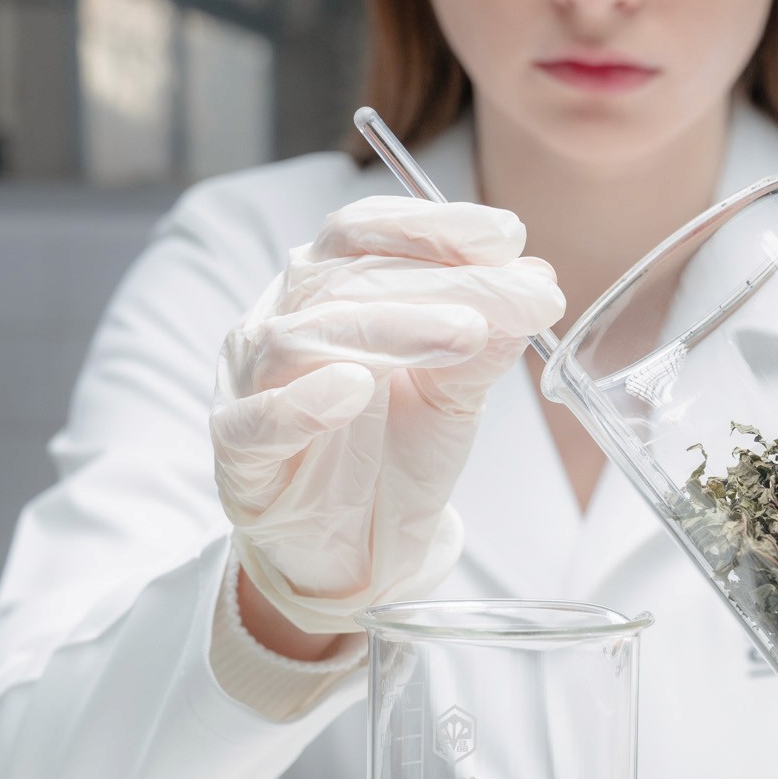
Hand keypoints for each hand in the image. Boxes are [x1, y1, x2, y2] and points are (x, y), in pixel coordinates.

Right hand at [211, 196, 562, 635]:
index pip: (364, 232)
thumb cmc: (390, 455)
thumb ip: (485, 340)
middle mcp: (279, 324)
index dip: (431, 226)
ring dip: (390, 328)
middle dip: (441, 281)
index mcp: (324, 292)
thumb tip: (537, 283)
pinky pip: (256, 423)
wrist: (352, 552)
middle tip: (518, 297)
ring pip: (302, 337)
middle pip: (345, 278)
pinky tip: (354, 387)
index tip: (506, 236)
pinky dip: (303, 403)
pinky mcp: (240, 460)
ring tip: (464, 334)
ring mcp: (251, 389)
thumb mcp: (453, 393)